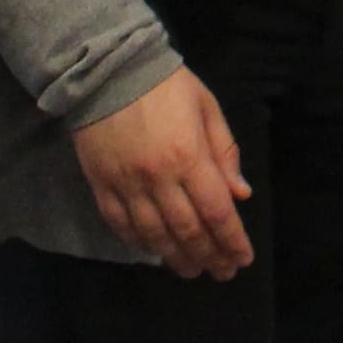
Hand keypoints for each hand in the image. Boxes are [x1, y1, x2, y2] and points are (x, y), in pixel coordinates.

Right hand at [70, 69, 251, 277]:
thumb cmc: (166, 85)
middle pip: (188, 230)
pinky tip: (153, 252)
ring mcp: (126, 184)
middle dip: (208, 256)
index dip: (232, 241)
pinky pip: (120, 225)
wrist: (108, 69)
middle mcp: (159, 178)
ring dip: (176, 258)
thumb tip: (241, 195)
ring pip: (154, 234)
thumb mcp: (207, 108)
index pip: (217, 212)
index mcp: (190, 156)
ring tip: (191, 270)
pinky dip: (139, 243)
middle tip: (221, 272)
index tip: (242, 259)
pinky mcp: (100, 185)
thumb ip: (225, 153)